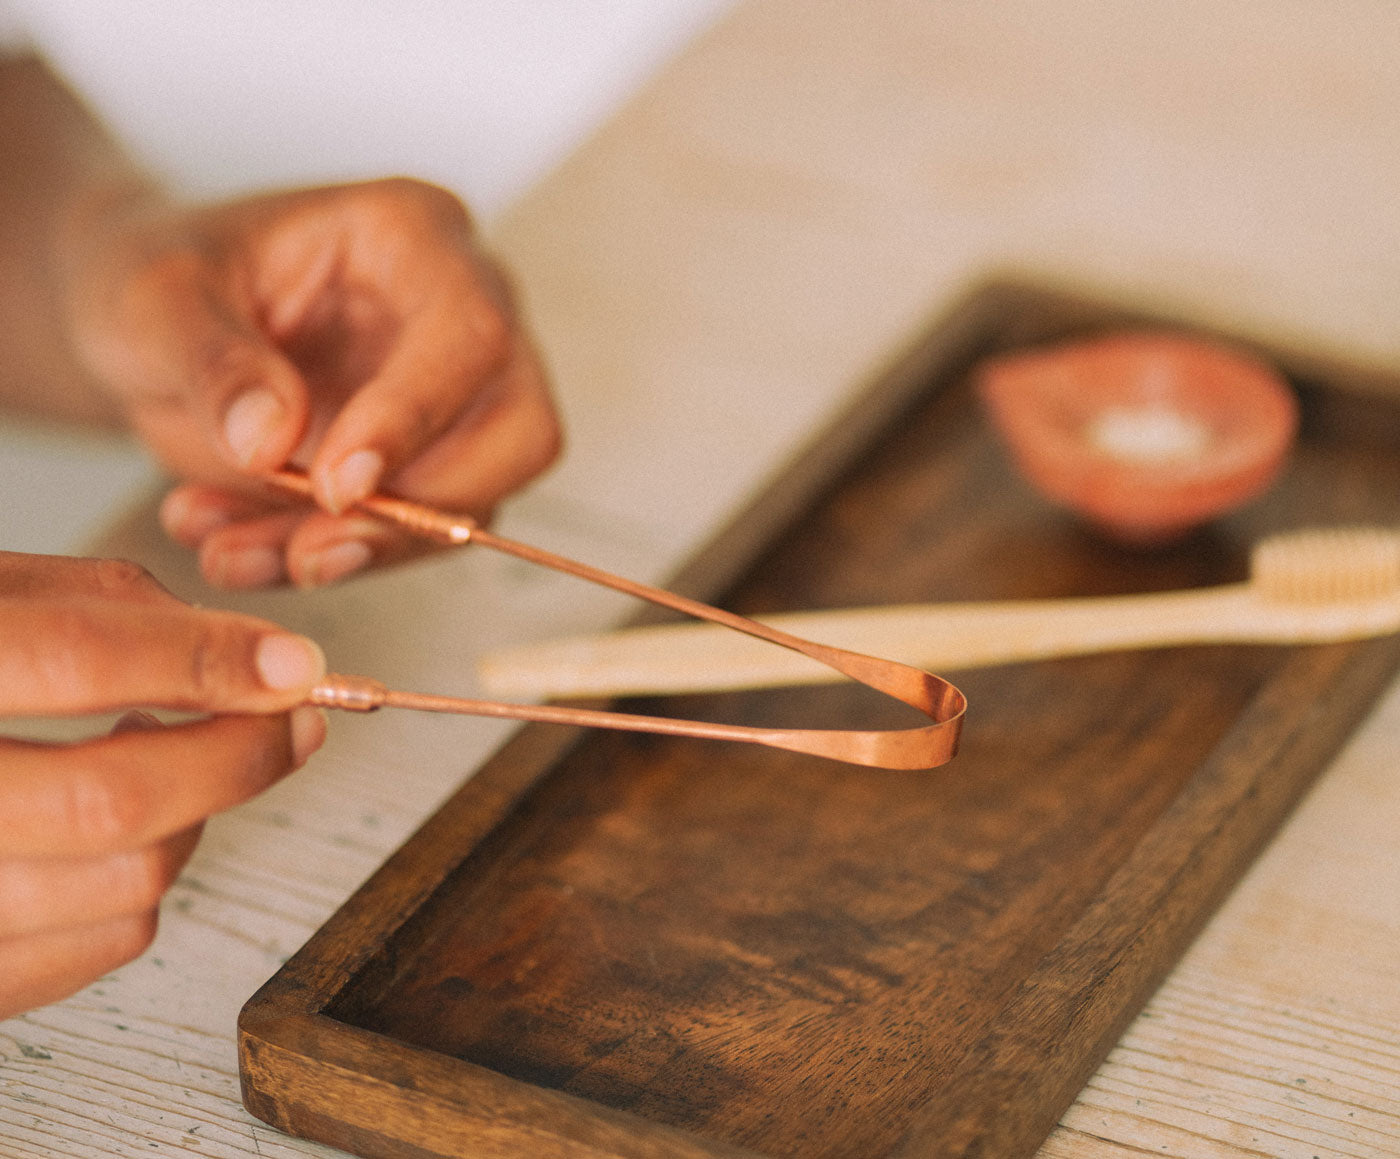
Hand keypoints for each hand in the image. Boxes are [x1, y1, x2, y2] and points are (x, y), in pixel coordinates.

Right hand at [0, 552, 326, 1017]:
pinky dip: (146, 888)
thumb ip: (80, 597)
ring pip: (124, 887)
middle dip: (237, 754)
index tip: (293, 660)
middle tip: (290, 716)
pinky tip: (122, 831)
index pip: (71, 659)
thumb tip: (227, 642)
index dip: (201, 658)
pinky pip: (96, 949)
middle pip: (114, 799)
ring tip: (182, 759)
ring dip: (196, 818)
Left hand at [64, 178, 560, 588]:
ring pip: (471, 504)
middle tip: (310, 549)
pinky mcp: (427, 470)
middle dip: (418, 511)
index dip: (416, 418)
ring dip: (359, 552)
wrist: (150, 328)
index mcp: (415, 238)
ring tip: (233, 553)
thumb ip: (212, 360)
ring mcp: (455, 402)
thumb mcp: (154, 298)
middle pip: (519, 432)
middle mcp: (462, 318)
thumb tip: (270, 439)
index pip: (469, 333)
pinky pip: (413, 539)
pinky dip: (327, 560)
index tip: (334, 486)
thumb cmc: (165, 277)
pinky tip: (240, 549)